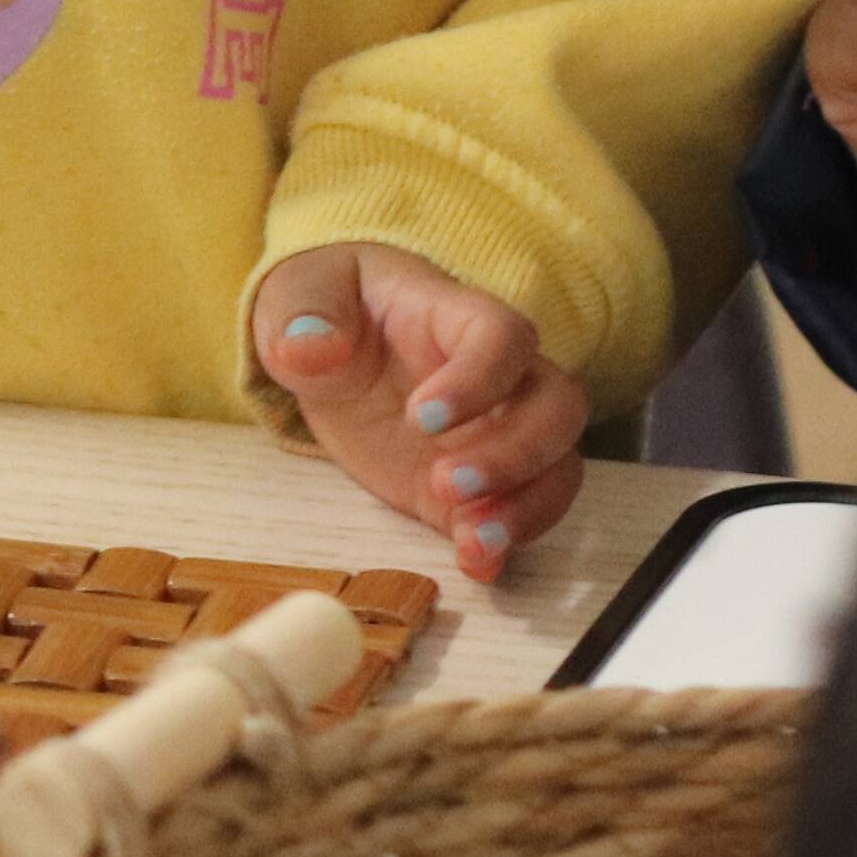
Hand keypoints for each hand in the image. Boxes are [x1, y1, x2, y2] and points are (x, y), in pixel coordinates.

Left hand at [248, 242, 584, 587]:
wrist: (329, 347)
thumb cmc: (328, 307)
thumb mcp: (298, 293)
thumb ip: (304, 314)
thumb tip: (308, 346)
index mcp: (455, 315)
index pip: (503, 337)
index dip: (479, 379)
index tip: (421, 416)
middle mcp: (500, 375)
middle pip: (557, 407)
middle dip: (517, 453)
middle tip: (446, 483)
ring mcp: (497, 432)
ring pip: (557, 466)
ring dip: (526, 508)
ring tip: (473, 540)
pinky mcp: (480, 485)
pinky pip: (520, 512)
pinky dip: (507, 543)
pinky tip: (476, 563)